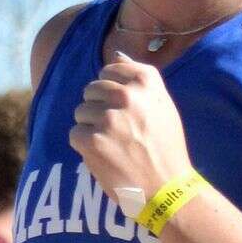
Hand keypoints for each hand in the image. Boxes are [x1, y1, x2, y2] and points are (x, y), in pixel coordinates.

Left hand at [68, 55, 190, 210]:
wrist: (166, 190)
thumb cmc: (166, 148)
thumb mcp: (162, 105)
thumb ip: (138, 79)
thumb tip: (116, 53)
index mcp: (146, 81)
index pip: (110, 70)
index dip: (111, 92)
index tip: (123, 111)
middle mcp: (127, 95)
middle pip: (91, 90)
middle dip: (98, 108)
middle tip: (117, 132)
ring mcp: (108, 118)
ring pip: (80, 112)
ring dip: (90, 128)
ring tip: (112, 146)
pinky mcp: (92, 140)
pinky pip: (75, 134)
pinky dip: (85, 147)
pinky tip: (104, 157)